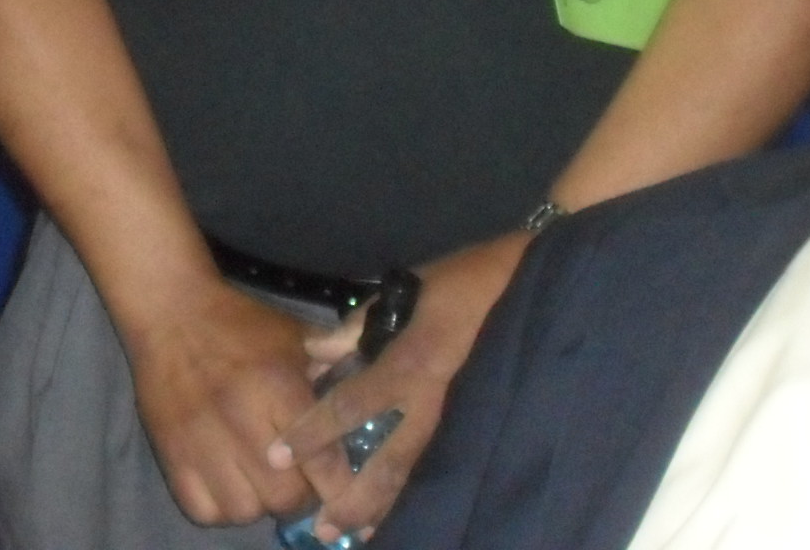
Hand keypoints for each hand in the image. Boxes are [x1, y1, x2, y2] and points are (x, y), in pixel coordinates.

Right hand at [120, 277, 331, 524]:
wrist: (171, 311)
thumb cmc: (241, 324)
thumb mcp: (294, 336)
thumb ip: (336, 362)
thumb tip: (372, 388)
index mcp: (278, 387)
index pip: (320, 458)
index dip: (339, 486)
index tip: (346, 494)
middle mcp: (241, 420)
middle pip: (284, 496)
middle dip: (300, 497)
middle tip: (300, 481)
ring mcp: (201, 442)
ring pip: (244, 511)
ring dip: (259, 504)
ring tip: (262, 483)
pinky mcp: (170, 455)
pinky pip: (204, 511)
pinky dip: (221, 508)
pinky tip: (229, 485)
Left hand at [267, 234, 530, 540]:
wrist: (530, 288)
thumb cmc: (463, 284)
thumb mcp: (405, 292)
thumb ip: (356, 327)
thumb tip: (313, 353)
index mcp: (410, 363)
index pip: (352, 405)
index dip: (313, 432)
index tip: (279, 455)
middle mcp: (432, 402)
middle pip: (388, 463)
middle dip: (354, 499)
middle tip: (322, 530)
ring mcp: (457, 418)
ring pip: (415, 475)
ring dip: (384, 507)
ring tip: (355, 535)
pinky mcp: (474, 424)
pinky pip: (437, 465)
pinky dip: (413, 493)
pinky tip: (396, 511)